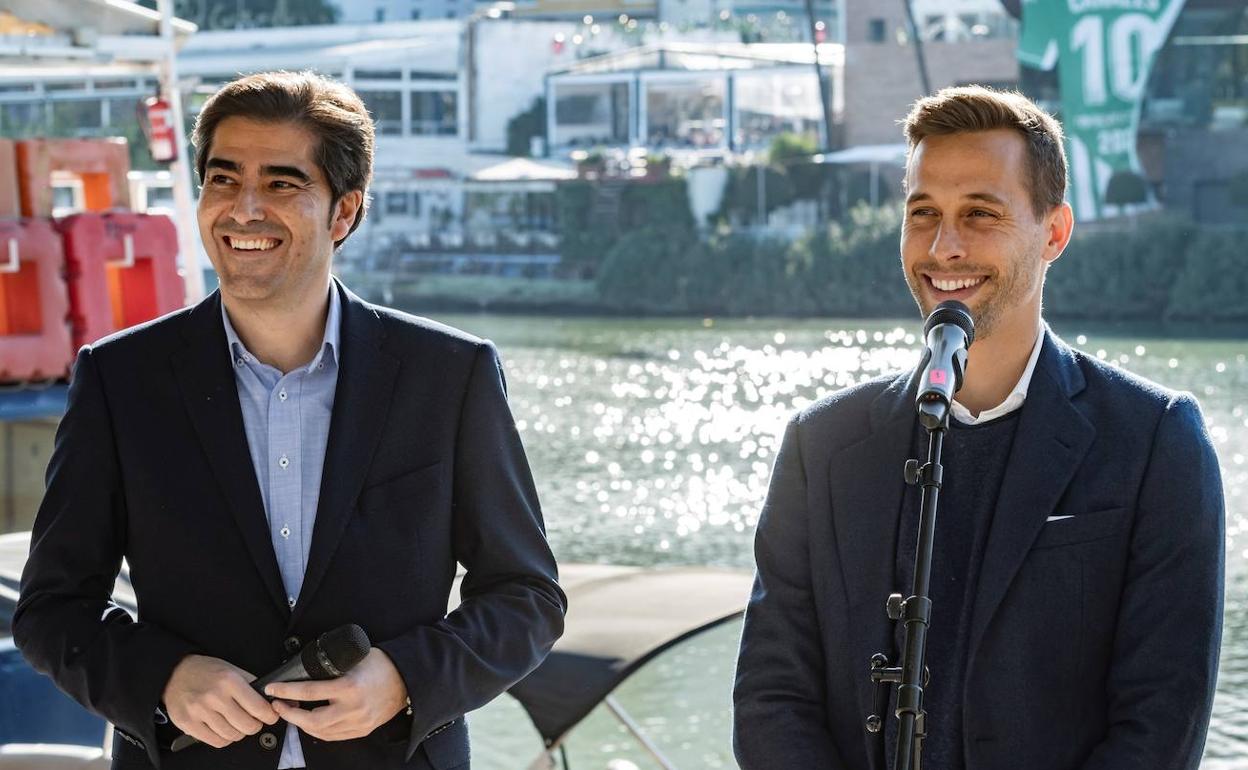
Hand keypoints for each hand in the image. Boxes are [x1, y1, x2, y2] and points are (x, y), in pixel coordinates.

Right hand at [162, 654, 279, 748]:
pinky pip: (216, 741)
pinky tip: (224, 729)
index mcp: (229, 681)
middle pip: (247, 725)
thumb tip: (271, 698)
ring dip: (239, 733)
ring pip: (232, 735)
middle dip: (255, 725)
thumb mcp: (232, 669)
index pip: (258, 708)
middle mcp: (214, 696)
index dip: (269, 716)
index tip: (270, 716)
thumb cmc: (206, 671)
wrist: (176, 673)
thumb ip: (251, 684)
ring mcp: (200, 711)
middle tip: (254, 721)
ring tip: (237, 724)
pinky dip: (225, 738)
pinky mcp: (188, 723)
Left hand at [265, 647, 408, 741]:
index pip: (309, 692)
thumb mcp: (355, 657)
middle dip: (289, 714)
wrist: (408, 679)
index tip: (273, 689)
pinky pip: (333, 736)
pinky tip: (311, 722)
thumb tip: (306, 667)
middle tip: (278, 705)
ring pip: (320, 732)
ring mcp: (358, 722)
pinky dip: (318, 730)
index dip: (286, 691)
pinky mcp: (362, 730)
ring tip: (293, 712)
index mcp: (349, 687)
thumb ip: (333, 665)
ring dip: (301, 724)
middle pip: (310, 720)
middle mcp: (352, 708)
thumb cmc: (382, 664)